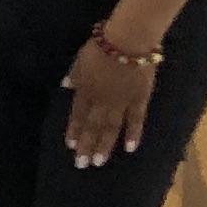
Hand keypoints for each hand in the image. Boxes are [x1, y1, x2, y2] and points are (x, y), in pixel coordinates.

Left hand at [61, 40, 157, 164]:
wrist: (128, 41)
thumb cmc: (102, 45)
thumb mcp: (80, 58)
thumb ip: (75, 75)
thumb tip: (66, 85)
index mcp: (86, 89)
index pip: (78, 114)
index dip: (74, 130)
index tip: (70, 146)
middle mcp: (101, 100)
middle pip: (92, 126)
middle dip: (86, 145)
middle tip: (81, 164)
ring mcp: (121, 102)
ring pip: (111, 128)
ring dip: (104, 145)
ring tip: (99, 162)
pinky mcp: (140, 99)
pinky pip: (136, 120)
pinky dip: (133, 134)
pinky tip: (130, 149)